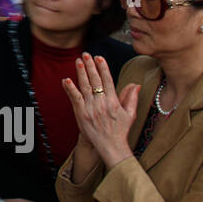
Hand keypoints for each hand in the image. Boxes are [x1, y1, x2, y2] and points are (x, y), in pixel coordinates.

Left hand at [62, 52, 141, 168]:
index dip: (103, 68)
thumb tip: (135, 84)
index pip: (108, 80)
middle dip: (90, 66)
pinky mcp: (81, 114)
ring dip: (81, 73)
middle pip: (95, 81)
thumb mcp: (130, 114)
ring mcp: (91, 108)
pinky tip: (66, 80)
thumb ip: (131, 98)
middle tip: (86, 55)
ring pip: (85, 87)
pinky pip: (75, 99)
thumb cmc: (120, 130)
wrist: (110, 147)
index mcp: (114, 102)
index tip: (99, 58)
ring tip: (78, 61)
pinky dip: (70, 89)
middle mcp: (102, 103)